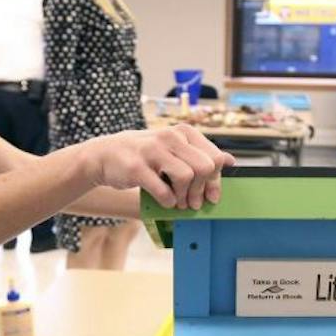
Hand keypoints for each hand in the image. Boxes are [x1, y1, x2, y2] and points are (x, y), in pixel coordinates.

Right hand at [82, 125, 234, 209]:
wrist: (105, 155)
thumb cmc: (145, 155)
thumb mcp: (174, 148)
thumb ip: (200, 153)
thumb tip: (231, 161)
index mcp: (183, 132)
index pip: (215, 157)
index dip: (216, 180)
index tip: (211, 195)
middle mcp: (170, 137)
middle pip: (204, 167)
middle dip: (201, 190)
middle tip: (193, 202)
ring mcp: (152, 151)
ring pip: (187, 177)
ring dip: (185, 197)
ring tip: (178, 203)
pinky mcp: (137, 168)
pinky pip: (163, 190)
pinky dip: (168, 201)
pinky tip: (164, 201)